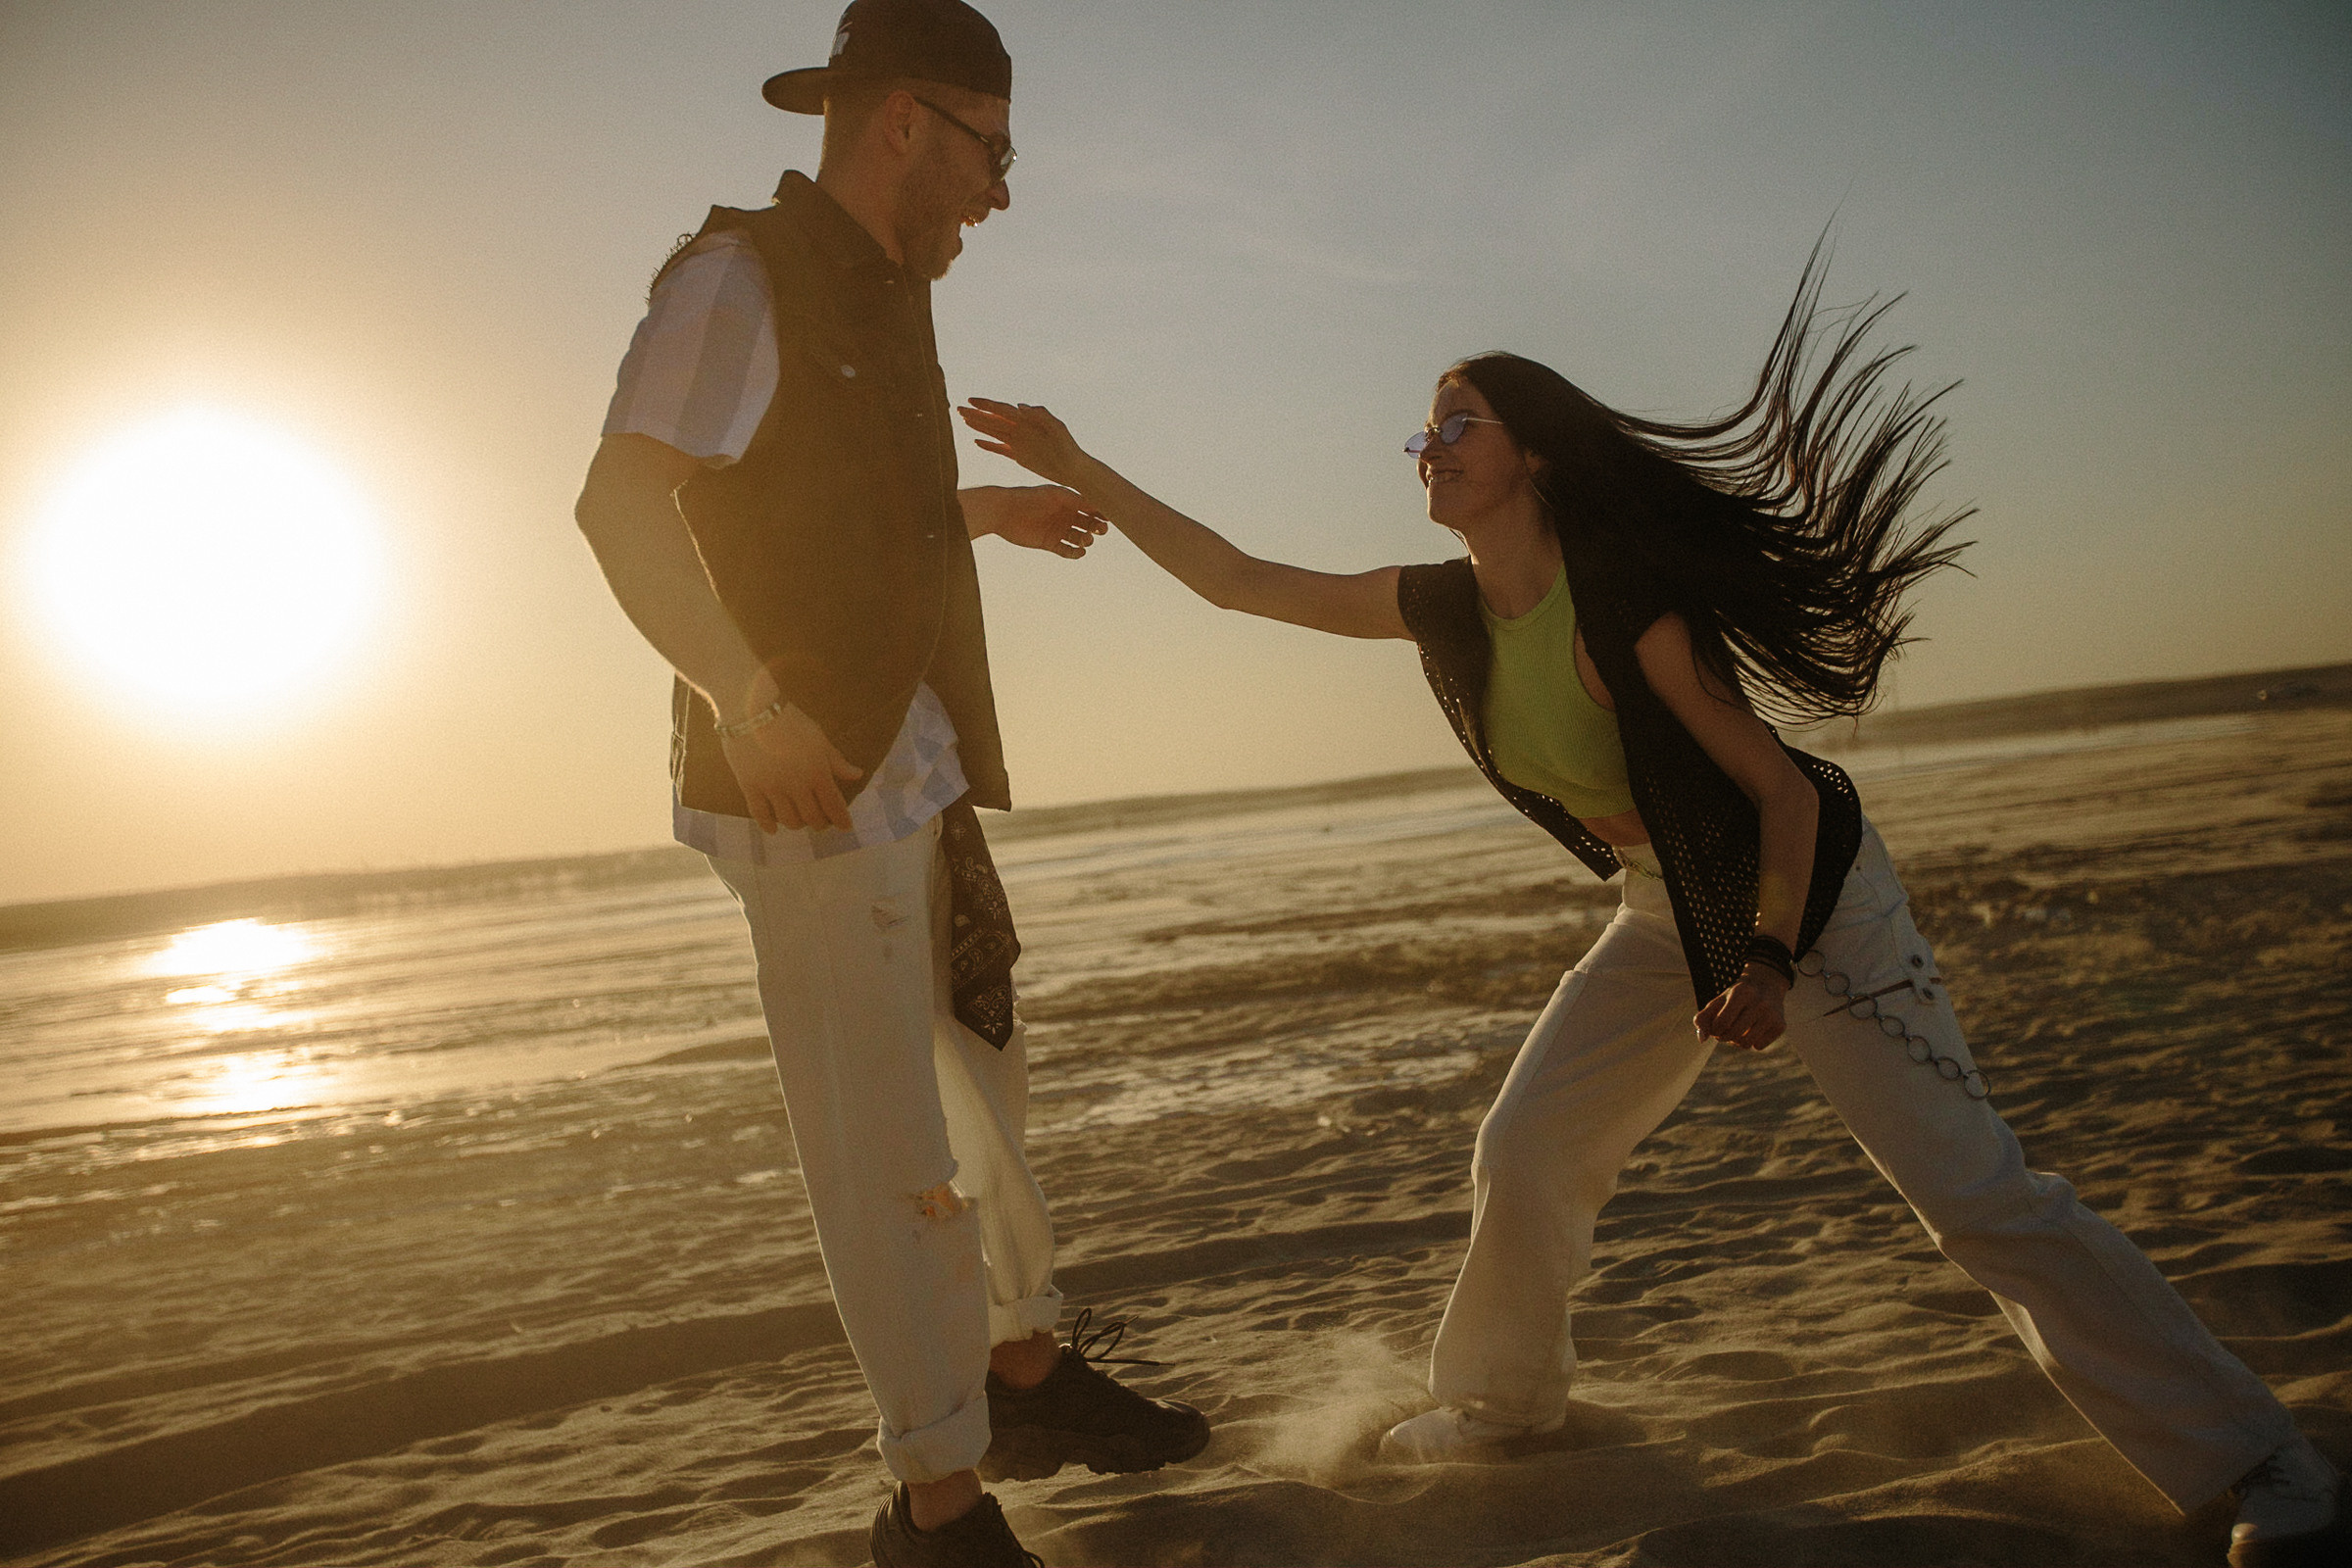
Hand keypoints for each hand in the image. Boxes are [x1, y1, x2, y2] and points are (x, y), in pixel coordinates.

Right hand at [718, 700, 862, 833]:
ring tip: (799, 820)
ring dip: (797, 824)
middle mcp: (797, 786)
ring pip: (789, 819)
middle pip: (812, 817)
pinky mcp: (750, 787)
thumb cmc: (791, 721)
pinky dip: (768, 825)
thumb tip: (857, 775)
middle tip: (821, 822)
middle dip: (820, 823)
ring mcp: (772, 788)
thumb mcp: (819, 738)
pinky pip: (760, 814)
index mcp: (818, 773)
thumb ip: (837, 761)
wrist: (753, 709)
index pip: (834, 805)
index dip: (842, 819)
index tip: (846, 827)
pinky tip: (773, 829)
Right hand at [958, 398, 1091, 489]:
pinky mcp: (1020, 456)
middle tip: (959, 408)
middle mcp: (1020, 429)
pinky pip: (1000, 449)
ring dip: (979, 426)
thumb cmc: (1068, 446)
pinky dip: (989, 446)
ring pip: (994, 432)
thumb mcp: (1057, 428)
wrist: (1074, 468)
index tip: (971, 400)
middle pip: (994, 419)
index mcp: (1027, 421)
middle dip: (977, 414)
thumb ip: (1040, 414)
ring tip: (963, 420)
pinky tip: (977, 442)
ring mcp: (1019, 442)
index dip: (986, 405)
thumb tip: (1020, 405)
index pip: (1002, 410)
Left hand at [964, 483, 1105, 557]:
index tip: (1110, 517)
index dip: (1101, 512)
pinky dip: (1075, 553)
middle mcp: (1065, 515)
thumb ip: (1076, 499)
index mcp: (1068, 500)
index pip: (1091, 507)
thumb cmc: (1029, 498)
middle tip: (1101, 530)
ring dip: (1086, 540)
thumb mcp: (1055, 495)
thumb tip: (1099, 503)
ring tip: (1086, 540)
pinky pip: (1066, 550)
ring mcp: (1058, 529)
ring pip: (1079, 538)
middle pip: (1088, 523)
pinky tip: (1079, 552)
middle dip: (1097, 527)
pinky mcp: (1049, 543)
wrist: (1004, 511)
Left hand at [1694, 964, 1788, 1052]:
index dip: (1714, 1029)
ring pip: (1746, 1044)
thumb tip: (1701, 1039)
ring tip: (1736, 1031)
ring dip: (1736, 1041)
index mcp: (1741, 993)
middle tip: (1725, 1030)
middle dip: (1724, 1037)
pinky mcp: (1780, 1025)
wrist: (1767, 984)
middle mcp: (1759, 1002)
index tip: (1716, 1026)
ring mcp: (1772, 1014)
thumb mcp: (1718, 1001)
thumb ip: (1703, 1018)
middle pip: (1733, 1035)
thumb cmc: (1736, 996)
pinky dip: (1751, 1042)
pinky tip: (1751, 1031)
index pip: (1721, 1023)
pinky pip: (1758, 1046)